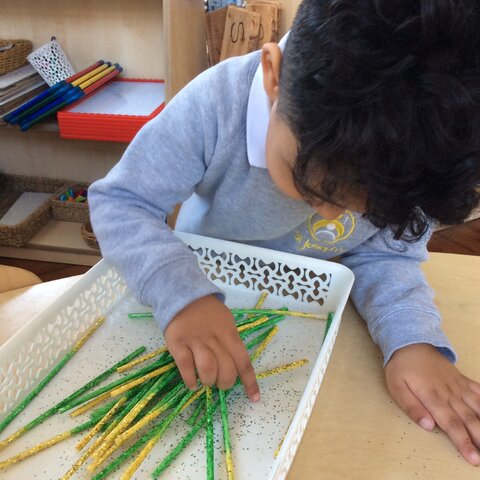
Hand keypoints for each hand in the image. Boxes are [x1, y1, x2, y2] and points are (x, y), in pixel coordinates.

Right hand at [164, 294, 259, 401]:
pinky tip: (193, 384)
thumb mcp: (226, 322)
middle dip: (225, 383)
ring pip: (208, 370)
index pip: (243, 361)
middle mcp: (215, 339)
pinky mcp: (177, 343)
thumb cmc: (207, 312)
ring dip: (209, 382)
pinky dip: (191, 380)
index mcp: (230, 334)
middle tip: (221, 383)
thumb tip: (236, 367)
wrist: (183, 295)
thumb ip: (231, 341)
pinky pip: (186, 367)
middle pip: (226, 369)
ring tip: (206, 382)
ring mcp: (196, 341)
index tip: (254, 398)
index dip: (250, 382)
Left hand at [385, 343, 479, 464]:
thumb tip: (428, 426)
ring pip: (477, 407)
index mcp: (431, 396)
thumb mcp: (396, 386)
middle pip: (468, 419)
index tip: (473, 458)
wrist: (411, 343)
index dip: (462, 441)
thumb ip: (411, 406)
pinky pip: (479, 391)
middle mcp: (449, 393)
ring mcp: (458, 386)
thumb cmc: (401, 367)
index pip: (450, 423)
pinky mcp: (462, 380)